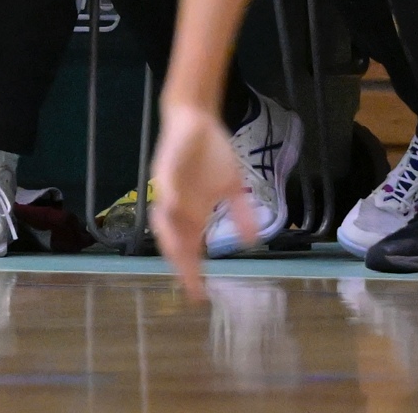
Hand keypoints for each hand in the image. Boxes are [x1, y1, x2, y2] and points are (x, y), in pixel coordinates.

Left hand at [147, 101, 249, 298]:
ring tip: (181, 257)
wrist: (195, 121)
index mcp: (191, 212)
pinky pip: (167, 184)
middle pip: (173, 240)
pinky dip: (171, 196)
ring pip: (164, 217)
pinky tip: (176, 208)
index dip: (190, 270)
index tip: (199, 295)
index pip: (187, 248)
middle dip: (180, 262)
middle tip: (190, 285)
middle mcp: (176, 205)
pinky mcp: (165, 167)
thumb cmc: (210, 155)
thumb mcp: (231, 186)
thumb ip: (240, 214)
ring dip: (171, 236)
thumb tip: (252, 242)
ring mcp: (169, 188)